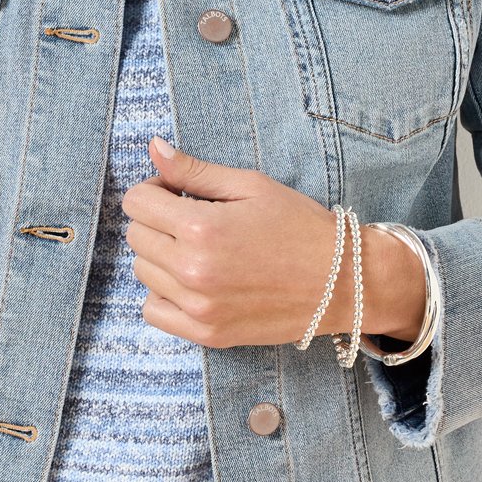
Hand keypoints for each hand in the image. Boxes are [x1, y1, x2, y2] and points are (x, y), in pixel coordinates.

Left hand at [119, 137, 426, 348]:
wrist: (345, 282)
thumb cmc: (302, 227)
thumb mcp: (251, 186)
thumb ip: (195, 171)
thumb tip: (153, 148)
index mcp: (201, 228)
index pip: (137, 203)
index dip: (155, 189)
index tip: (178, 193)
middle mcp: (193, 271)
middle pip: (136, 236)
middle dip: (158, 220)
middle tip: (193, 219)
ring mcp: (198, 307)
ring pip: (143, 272)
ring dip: (161, 256)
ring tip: (201, 250)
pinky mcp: (207, 333)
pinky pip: (154, 311)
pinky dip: (164, 294)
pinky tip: (193, 282)